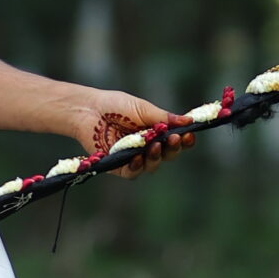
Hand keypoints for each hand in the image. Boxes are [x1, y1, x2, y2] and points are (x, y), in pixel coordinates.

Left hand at [68, 91, 192, 176]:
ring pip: (152, 165)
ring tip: (155, 146)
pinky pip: (132, 171)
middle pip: (167, 154)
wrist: (89, 109)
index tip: (189, 134)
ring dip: (156, 156)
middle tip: (174, 139)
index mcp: (155, 132)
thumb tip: (189, 120)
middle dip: (173, 148)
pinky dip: (137, 166)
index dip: (184, 140)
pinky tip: (138, 158)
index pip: (174, 140)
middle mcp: (146, 146)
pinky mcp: (118, 166)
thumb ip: (165, 118)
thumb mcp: (143, 109)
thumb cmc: (115, 106)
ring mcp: (133, 157)